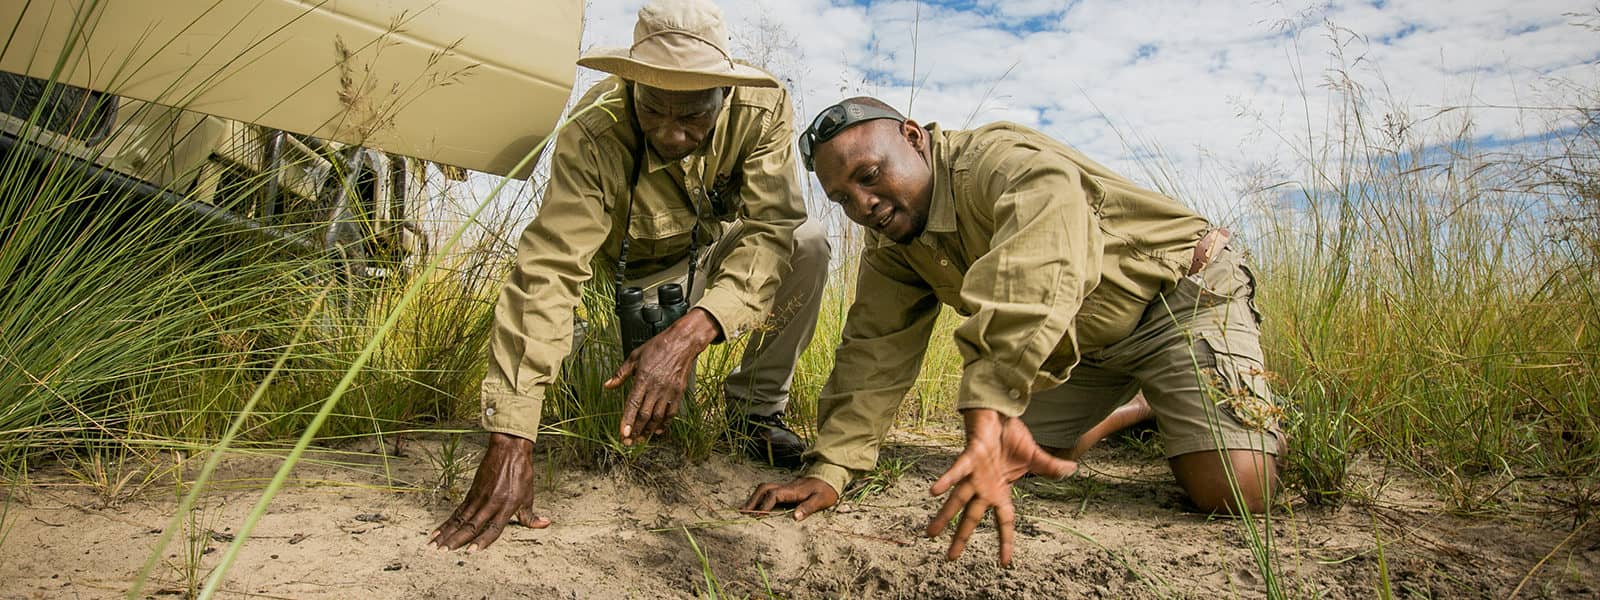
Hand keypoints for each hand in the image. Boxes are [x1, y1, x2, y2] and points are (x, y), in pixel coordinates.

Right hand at [429, 433, 549, 550]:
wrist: (509, 450)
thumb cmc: (521, 473)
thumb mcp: (529, 495)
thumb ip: (531, 515)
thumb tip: (544, 524)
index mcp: (507, 506)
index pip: (493, 528)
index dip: (482, 540)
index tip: (470, 551)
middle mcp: (491, 503)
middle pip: (471, 525)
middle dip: (455, 540)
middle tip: (442, 552)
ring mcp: (479, 498)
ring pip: (460, 520)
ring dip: (446, 534)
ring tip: (433, 546)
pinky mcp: (472, 492)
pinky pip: (457, 511)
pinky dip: (447, 522)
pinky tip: (437, 531)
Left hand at [605, 307, 719, 444]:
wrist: (682, 343)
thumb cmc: (658, 347)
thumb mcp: (634, 356)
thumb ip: (620, 373)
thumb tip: (608, 385)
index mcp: (642, 378)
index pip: (632, 404)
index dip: (627, 421)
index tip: (623, 434)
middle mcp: (656, 387)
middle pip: (644, 415)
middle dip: (636, 431)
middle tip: (629, 442)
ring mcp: (668, 391)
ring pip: (657, 417)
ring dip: (648, 430)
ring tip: (641, 437)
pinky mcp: (678, 393)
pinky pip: (671, 413)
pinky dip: (665, 424)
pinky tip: (658, 430)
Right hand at [741, 477, 839, 519]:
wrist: (828, 477)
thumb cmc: (825, 490)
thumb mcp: (821, 500)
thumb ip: (808, 507)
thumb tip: (795, 517)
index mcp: (793, 491)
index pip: (774, 495)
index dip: (765, 505)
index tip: (759, 516)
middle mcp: (786, 487)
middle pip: (764, 489)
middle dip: (752, 500)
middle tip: (742, 513)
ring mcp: (784, 487)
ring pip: (764, 488)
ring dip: (753, 498)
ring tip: (744, 510)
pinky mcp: (785, 489)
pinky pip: (767, 491)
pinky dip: (758, 497)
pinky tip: (755, 505)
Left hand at [926, 409, 1076, 566]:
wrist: (1001, 413)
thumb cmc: (1011, 438)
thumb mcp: (1035, 457)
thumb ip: (1050, 468)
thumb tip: (1073, 469)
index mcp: (999, 491)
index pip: (1003, 522)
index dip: (1005, 541)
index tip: (1005, 563)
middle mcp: (984, 487)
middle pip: (972, 517)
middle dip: (961, 537)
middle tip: (950, 558)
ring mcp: (975, 474)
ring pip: (958, 499)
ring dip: (944, 516)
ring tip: (930, 534)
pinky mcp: (970, 457)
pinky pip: (957, 471)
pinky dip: (946, 480)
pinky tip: (934, 492)